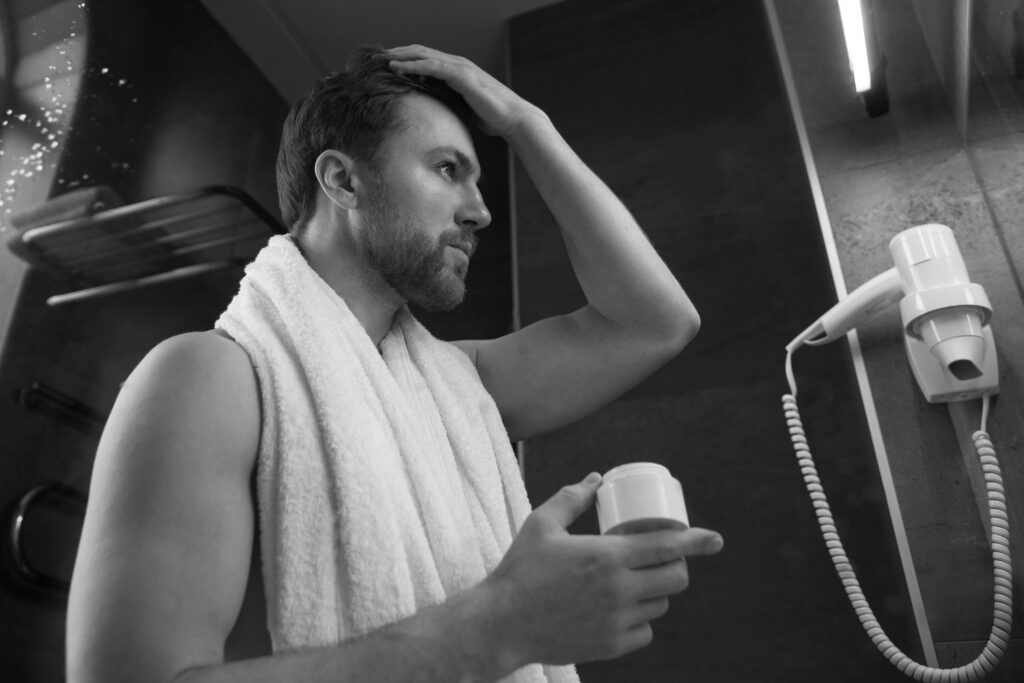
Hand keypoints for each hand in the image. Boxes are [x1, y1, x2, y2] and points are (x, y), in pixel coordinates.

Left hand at [386, 45, 536, 138]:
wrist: (513, 119)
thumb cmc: (491, 117)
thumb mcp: (463, 109)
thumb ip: (448, 104)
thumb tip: (431, 112)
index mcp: (457, 71)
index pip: (426, 60)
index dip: (406, 59)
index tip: (387, 64)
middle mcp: (457, 65)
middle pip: (421, 52)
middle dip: (399, 53)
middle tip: (377, 57)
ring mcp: (460, 68)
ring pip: (424, 55)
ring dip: (402, 55)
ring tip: (382, 59)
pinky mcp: (463, 76)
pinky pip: (433, 67)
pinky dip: (414, 65)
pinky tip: (399, 67)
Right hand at [482, 473, 723, 667]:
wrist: (501, 624)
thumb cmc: (520, 570)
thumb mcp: (541, 524)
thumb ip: (571, 498)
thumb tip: (596, 479)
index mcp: (606, 555)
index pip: (666, 546)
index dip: (696, 541)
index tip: (715, 539)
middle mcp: (618, 589)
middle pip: (674, 578)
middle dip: (676, 566)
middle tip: (659, 559)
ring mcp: (617, 621)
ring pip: (660, 605)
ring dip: (655, 592)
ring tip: (634, 583)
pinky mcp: (611, 646)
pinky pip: (645, 632)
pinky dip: (640, 620)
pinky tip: (621, 610)